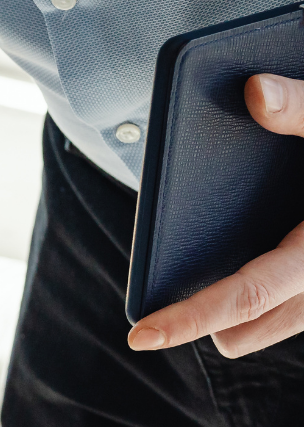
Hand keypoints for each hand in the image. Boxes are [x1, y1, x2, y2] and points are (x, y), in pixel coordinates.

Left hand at [129, 74, 303, 356]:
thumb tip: (253, 91)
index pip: (249, 296)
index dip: (191, 319)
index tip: (139, 335)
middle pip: (243, 332)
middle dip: (206, 317)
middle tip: (171, 288)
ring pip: (266, 328)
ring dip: (238, 309)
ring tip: (211, 264)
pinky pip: (288, 310)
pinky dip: (266, 293)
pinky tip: (255, 244)